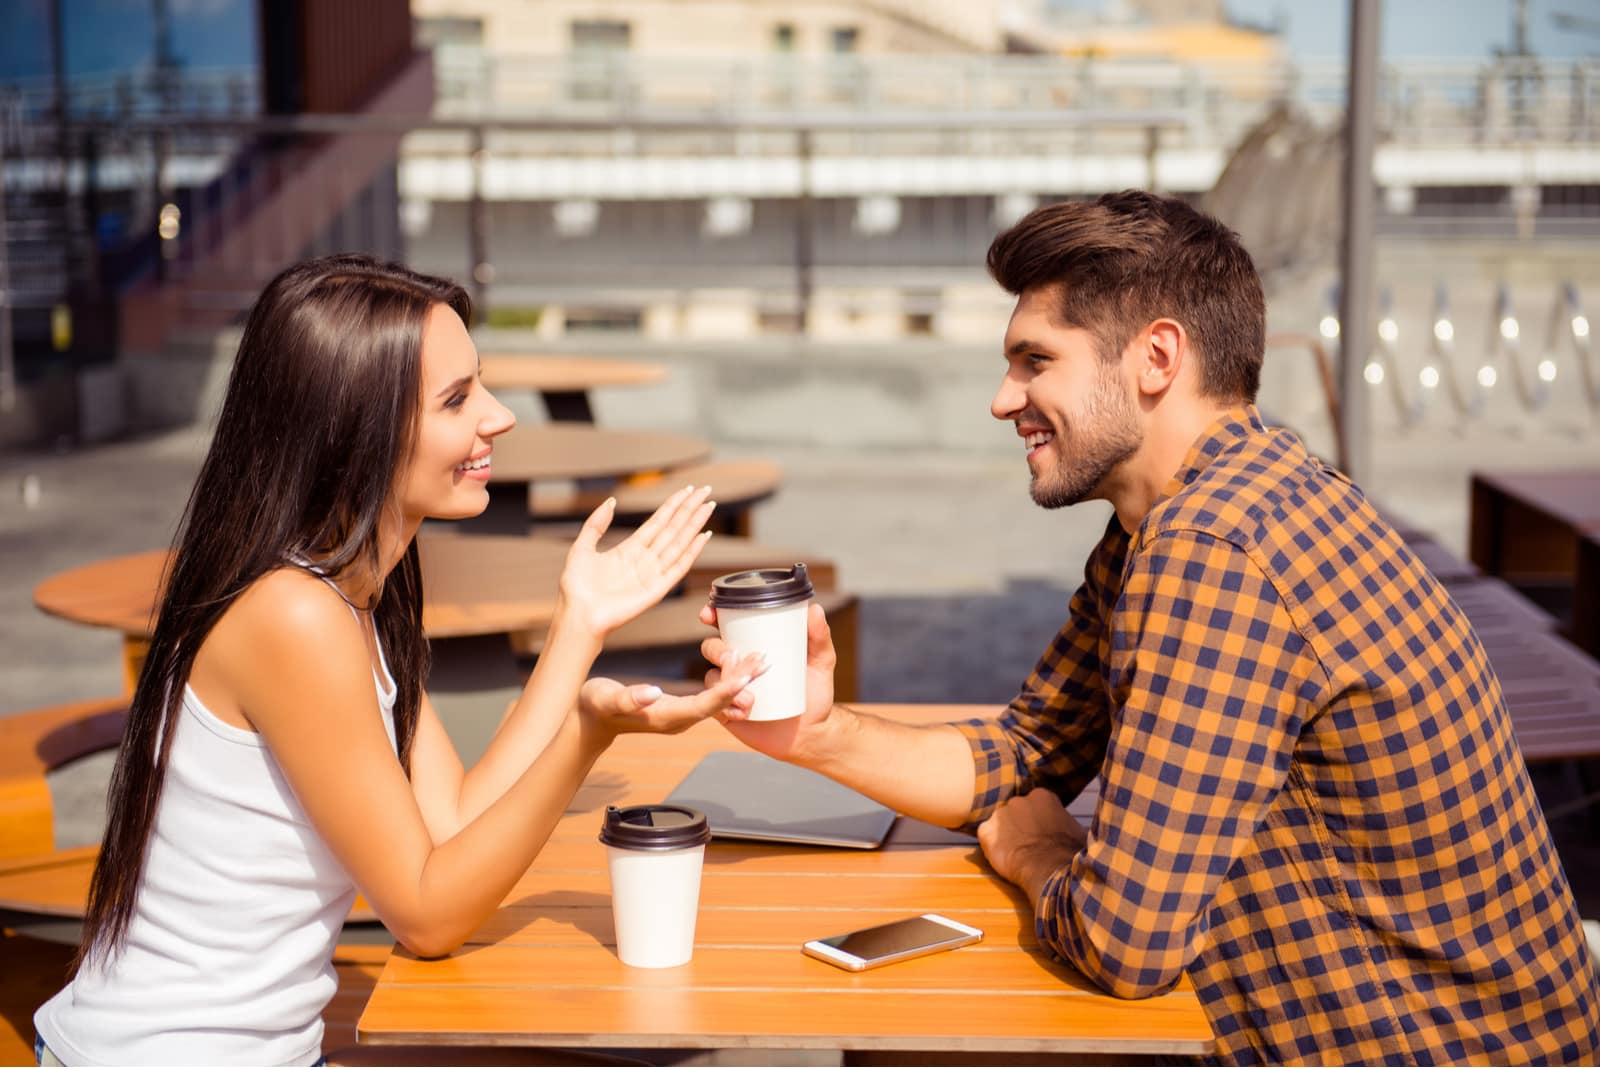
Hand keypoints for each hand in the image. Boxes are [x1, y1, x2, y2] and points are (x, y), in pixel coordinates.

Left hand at [558, 485, 714, 636]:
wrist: (580, 614)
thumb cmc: (577, 588)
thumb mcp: (582, 547)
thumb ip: (596, 524)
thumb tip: (611, 502)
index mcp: (629, 549)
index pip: (658, 522)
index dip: (673, 505)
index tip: (687, 490)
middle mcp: (645, 560)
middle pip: (673, 529)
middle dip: (689, 509)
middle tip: (705, 491)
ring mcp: (653, 573)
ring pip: (680, 542)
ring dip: (695, 524)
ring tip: (708, 506)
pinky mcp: (658, 588)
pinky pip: (679, 567)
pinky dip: (693, 551)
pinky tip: (703, 536)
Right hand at [578, 654, 766, 736]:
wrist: (589, 721)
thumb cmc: (594, 707)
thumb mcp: (605, 699)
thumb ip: (628, 698)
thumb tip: (653, 692)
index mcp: (664, 718)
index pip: (703, 706)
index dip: (725, 691)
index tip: (746, 676)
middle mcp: (677, 719)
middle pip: (718, 703)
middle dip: (741, 682)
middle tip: (764, 660)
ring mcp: (680, 715)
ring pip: (717, 700)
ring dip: (738, 681)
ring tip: (760, 662)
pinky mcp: (679, 709)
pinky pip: (710, 697)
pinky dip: (726, 682)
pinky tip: (739, 669)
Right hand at [697, 600, 836, 762]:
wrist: (810, 732)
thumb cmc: (814, 692)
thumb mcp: (821, 662)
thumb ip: (819, 637)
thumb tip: (815, 609)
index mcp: (753, 644)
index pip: (726, 624)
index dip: (712, 615)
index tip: (709, 615)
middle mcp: (736, 663)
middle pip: (711, 647)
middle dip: (718, 650)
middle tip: (735, 657)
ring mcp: (729, 687)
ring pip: (712, 677)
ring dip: (726, 682)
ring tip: (750, 697)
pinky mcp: (725, 711)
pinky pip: (715, 704)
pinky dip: (727, 706)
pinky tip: (745, 711)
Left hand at [976, 789, 1085, 906]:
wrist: (1050, 869)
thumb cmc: (1068, 853)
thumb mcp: (1078, 831)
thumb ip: (1070, 823)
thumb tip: (1079, 829)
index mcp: (1042, 796)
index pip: (1035, 805)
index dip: (1038, 821)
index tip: (1043, 834)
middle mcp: (1019, 800)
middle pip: (1016, 811)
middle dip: (1021, 826)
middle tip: (1030, 844)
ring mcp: (1001, 814)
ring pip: (1000, 823)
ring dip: (1006, 835)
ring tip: (1018, 853)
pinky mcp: (987, 832)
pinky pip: (986, 835)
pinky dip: (991, 845)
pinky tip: (1004, 856)